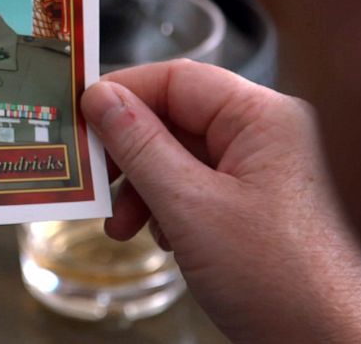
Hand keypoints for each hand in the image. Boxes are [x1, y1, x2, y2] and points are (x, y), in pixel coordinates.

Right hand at [81, 60, 360, 342]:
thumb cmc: (279, 279)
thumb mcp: (190, 206)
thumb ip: (139, 146)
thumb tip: (100, 98)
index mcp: (261, 117)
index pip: (177, 79)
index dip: (123, 94)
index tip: (80, 117)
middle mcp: (264, 135)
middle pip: (175, 119)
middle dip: (129, 154)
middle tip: (95, 181)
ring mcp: (260, 172)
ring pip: (180, 157)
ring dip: (143, 188)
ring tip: (124, 226)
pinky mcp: (253, 206)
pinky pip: (195, 188)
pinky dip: (166, 209)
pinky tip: (160, 239)